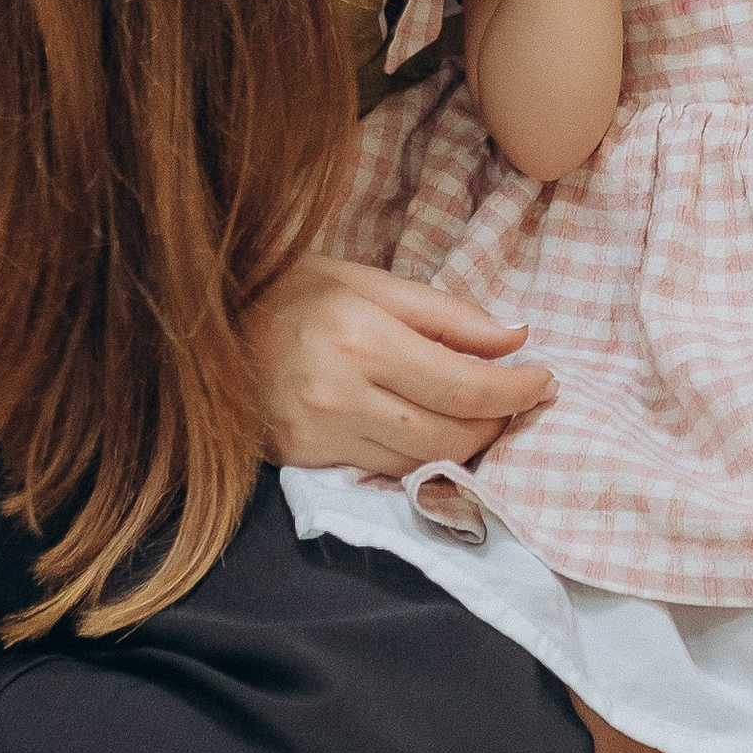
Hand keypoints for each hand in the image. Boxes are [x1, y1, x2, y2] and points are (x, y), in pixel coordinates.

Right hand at [246, 252, 555, 475]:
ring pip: (422, 462)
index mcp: (360, 338)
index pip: (463, 386)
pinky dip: (420, 456)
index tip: (546, 381)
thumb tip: (516, 338)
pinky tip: (433, 431)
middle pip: (451, 435)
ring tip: (483, 415)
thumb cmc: (293, 291)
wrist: (206, 324)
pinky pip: (385, 471)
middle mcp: (340, 394)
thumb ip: (447, 316)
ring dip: (466, 445)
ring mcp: (320, 434)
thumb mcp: (369, 281)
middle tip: (521, 400)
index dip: (516, 391)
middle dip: (499, 423)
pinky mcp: (305, 459)